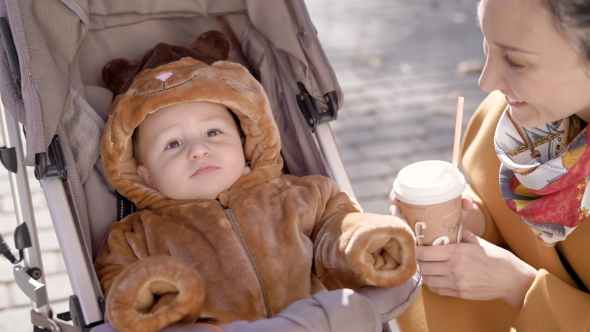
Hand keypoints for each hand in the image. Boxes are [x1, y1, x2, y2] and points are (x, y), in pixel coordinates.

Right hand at [390, 193, 485, 236]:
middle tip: (404, 221)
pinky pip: (404, 238)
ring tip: (408, 234)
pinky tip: (409, 246)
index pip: (398, 194)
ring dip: (400, 229)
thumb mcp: (458, 207)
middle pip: (395, 211)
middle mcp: (408, 211)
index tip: (396, 201)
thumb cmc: (454, 213)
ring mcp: (409, 224)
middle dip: (396, 215)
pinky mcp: (412, 237)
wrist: (457, 229)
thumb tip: (466, 203)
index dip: (394, 196)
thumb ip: (464, 202)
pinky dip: (405, 241)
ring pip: (398, 225)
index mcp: (415, 199)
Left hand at [416, 230, 537, 307]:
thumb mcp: (478, 241)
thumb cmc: (496, 258)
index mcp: (458, 252)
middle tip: (416, 255)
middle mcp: (454, 269)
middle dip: (417, 261)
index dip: (416, 249)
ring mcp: (456, 283)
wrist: (512, 280)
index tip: (414, 245)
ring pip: (427, 280)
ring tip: (424, 266)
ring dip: (423, 273)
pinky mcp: (460, 294)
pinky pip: (437, 290)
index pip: (425, 252)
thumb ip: (461, 233)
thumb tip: (449, 223)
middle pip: (423, 267)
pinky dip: (432, 283)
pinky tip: (434, 277)